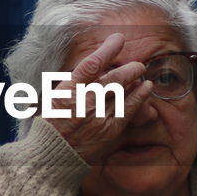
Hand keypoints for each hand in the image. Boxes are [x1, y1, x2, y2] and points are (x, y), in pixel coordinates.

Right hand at [43, 33, 151, 164]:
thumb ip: (74, 82)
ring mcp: (98, 116)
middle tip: (137, 64)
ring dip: (135, 79)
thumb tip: (93, 68)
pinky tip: (146, 89)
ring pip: (123, 91)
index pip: (92, 64)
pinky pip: (128, 110)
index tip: (118, 40)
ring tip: (142, 73)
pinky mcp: (108, 130)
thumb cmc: (50, 124)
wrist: (50, 155)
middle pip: (114, 77)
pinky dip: (139, 97)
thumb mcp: (54, 97)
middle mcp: (85, 101)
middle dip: (129, 67)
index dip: (108, 49)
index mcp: (68, 90)